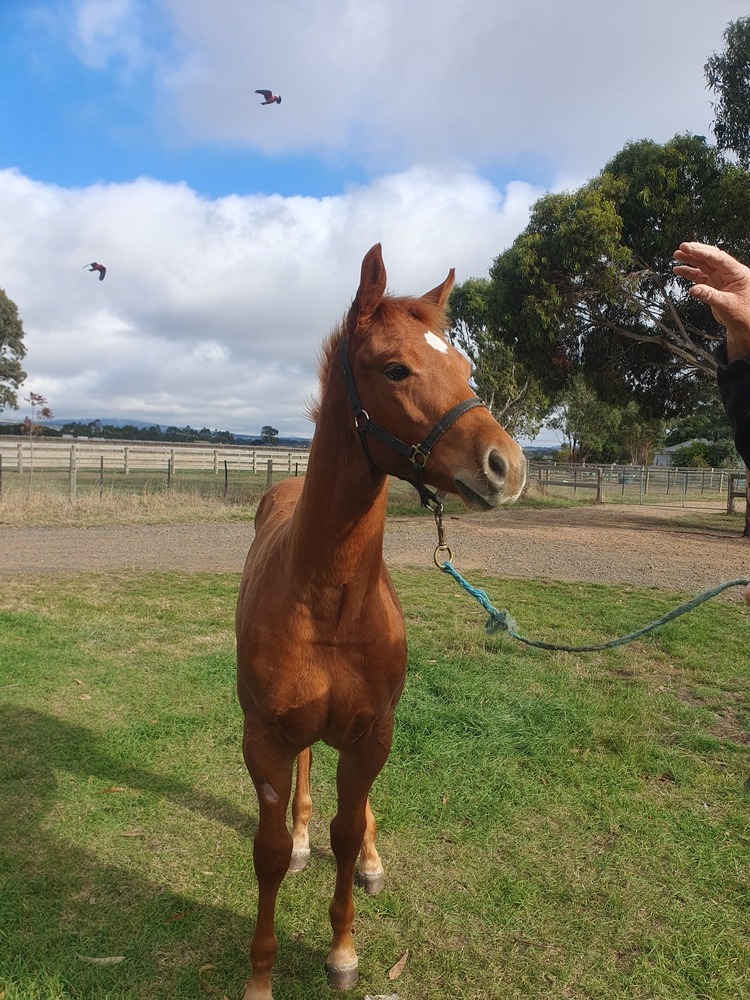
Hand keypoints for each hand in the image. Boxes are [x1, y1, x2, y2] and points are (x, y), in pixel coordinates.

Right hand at [673, 241, 749, 360]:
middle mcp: (728, 273)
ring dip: (690, 259)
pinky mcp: (713, 285)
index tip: (690, 248)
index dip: (703, 252)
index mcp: (737, 273)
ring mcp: (720, 278)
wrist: (744, 326)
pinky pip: (699, 276)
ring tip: (677, 255)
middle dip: (696, 251)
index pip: (719, 258)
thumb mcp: (727, 306)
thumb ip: (710, 296)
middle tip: (682, 247)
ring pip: (703, 264)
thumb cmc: (743, 315)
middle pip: (710, 258)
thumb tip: (693, 289)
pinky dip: (689, 272)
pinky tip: (679, 269)